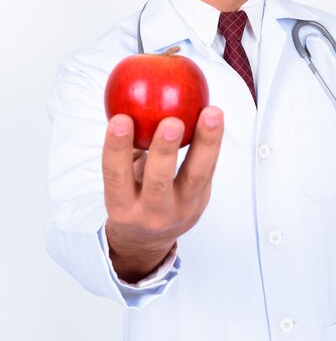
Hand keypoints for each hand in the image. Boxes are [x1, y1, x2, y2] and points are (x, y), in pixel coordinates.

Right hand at [102, 106, 223, 281]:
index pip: (116, 176)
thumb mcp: (118, 184)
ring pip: (196, 176)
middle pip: (159, 182)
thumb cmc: (131, 197)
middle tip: (172, 121)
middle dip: (166, 151)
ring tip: (211, 114)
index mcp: (122, 207)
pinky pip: (210, 169)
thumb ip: (122, 149)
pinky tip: (215, 117)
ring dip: (206, 142)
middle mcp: (152, 212)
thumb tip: (123, 99)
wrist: (149, 240)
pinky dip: (213, 142)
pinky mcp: (202, 201)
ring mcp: (182, 210)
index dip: (116, 148)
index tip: (120, 119)